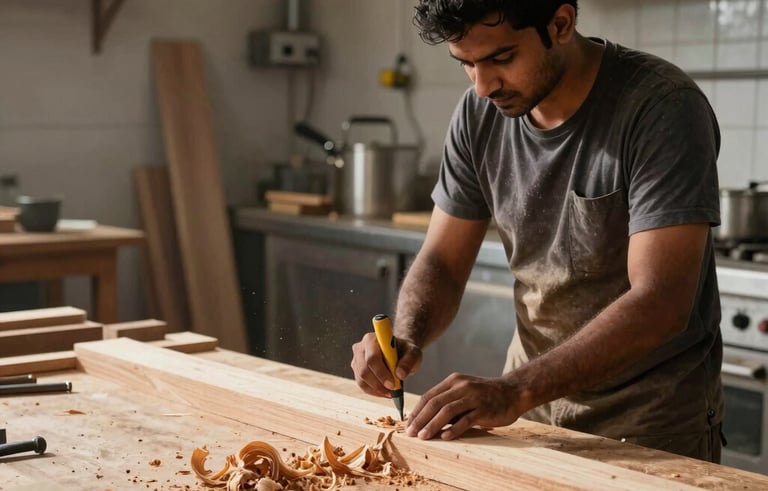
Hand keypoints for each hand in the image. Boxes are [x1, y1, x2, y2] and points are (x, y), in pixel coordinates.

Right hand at [351, 332, 421, 397]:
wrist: (399, 352)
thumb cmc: (405, 350)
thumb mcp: (413, 352)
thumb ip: (409, 361)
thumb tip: (400, 374)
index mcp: (372, 339)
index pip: (372, 358)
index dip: (381, 373)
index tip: (392, 384)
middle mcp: (360, 348)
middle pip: (363, 370)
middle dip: (378, 383)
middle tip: (392, 390)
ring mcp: (356, 360)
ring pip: (361, 380)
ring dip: (376, 389)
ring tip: (390, 392)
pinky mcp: (357, 371)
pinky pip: (362, 385)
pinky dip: (374, 392)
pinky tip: (384, 392)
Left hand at [406, 373, 522, 439]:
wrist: (513, 392)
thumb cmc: (485, 395)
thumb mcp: (463, 392)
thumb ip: (447, 402)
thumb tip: (425, 420)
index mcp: (453, 381)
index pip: (428, 396)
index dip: (416, 411)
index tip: (408, 425)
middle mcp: (461, 387)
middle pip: (435, 403)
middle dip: (420, 419)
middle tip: (410, 433)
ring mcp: (473, 397)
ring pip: (447, 411)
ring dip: (432, 425)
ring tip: (423, 437)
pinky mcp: (484, 409)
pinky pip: (466, 420)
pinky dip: (454, 429)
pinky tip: (445, 437)